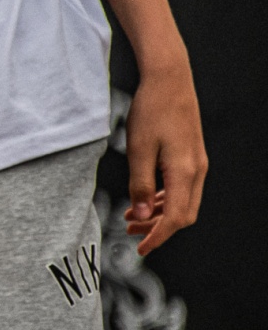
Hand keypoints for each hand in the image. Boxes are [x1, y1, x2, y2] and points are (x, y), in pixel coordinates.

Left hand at [123, 63, 206, 255]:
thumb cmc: (152, 110)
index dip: (158, 237)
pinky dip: (164, 198)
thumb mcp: (138, 149)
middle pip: (183, 214)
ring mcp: (197, 164)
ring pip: (183, 202)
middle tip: (131, 233)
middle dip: (158, 228)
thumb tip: (140, 215)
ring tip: (132, 218)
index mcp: (185, 172)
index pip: (175, 218)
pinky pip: (181, 188)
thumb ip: (139, 184)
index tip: (141, 249)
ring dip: (159, 214)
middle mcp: (197, 171)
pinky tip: (145, 198)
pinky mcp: (192, 157)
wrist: (170, 80)